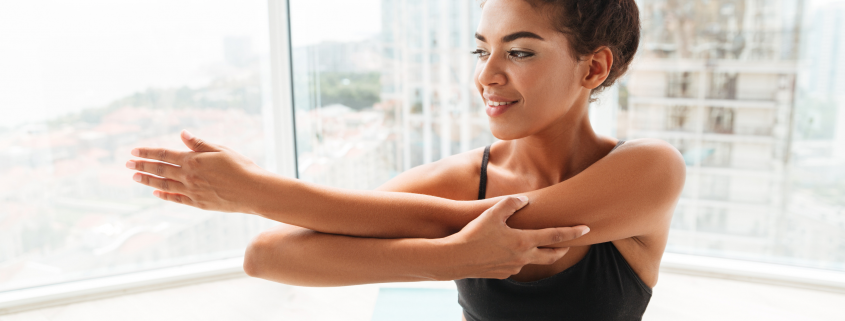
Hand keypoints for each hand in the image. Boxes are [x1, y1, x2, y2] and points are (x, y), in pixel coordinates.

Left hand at [126, 130, 270, 212]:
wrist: (254, 191)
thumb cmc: (241, 167)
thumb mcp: (221, 150)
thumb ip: (199, 144)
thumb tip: (181, 134)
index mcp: (193, 160)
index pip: (164, 154)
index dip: (148, 152)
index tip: (134, 150)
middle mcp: (189, 176)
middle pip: (160, 169)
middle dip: (142, 165)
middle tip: (127, 163)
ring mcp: (192, 191)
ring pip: (164, 185)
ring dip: (148, 180)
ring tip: (135, 177)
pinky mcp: (198, 204)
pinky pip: (176, 199)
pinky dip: (164, 195)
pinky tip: (156, 193)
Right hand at [442, 196, 588, 279]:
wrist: (455, 258)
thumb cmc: (474, 233)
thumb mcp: (493, 213)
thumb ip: (511, 203)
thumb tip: (524, 200)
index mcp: (523, 241)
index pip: (555, 236)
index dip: (572, 232)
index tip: (586, 229)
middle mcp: (522, 257)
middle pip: (551, 255)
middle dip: (562, 249)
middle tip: (569, 244)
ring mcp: (513, 268)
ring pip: (533, 261)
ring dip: (540, 253)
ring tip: (541, 245)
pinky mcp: (502, 274)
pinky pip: (516, 266)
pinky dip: (520, 258)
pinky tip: (512, 251)